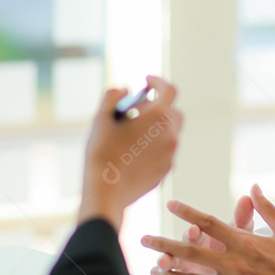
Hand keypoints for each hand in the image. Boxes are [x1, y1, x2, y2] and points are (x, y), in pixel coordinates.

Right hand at [78, 76, 181, 229]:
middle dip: (157, 105)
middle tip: (136, 109)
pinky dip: (155, 144)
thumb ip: (112, 96)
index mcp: (159, 117)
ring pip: (170, 132)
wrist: (106, 193)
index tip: (146, 82)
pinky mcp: (166, 170)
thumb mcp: (101, 118)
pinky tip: (134, 151)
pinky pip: (165, 150)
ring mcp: (171, 154)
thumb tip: (124, 89)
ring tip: (132, 131)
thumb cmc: (101, 153)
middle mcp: (171, 135)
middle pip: (173, 111)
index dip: (158, 82)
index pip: (169, 89)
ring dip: (156, 126)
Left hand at [142, 185, 274, 274]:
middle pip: (190, 251)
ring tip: (153, 269)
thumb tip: (253, 186)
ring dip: (168, 274)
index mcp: (244, 242)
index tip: (172, 204)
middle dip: (164, 244)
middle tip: (144, 239)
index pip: (209, 223)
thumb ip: (266, 207)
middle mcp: (234, 263)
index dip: (188, 212)